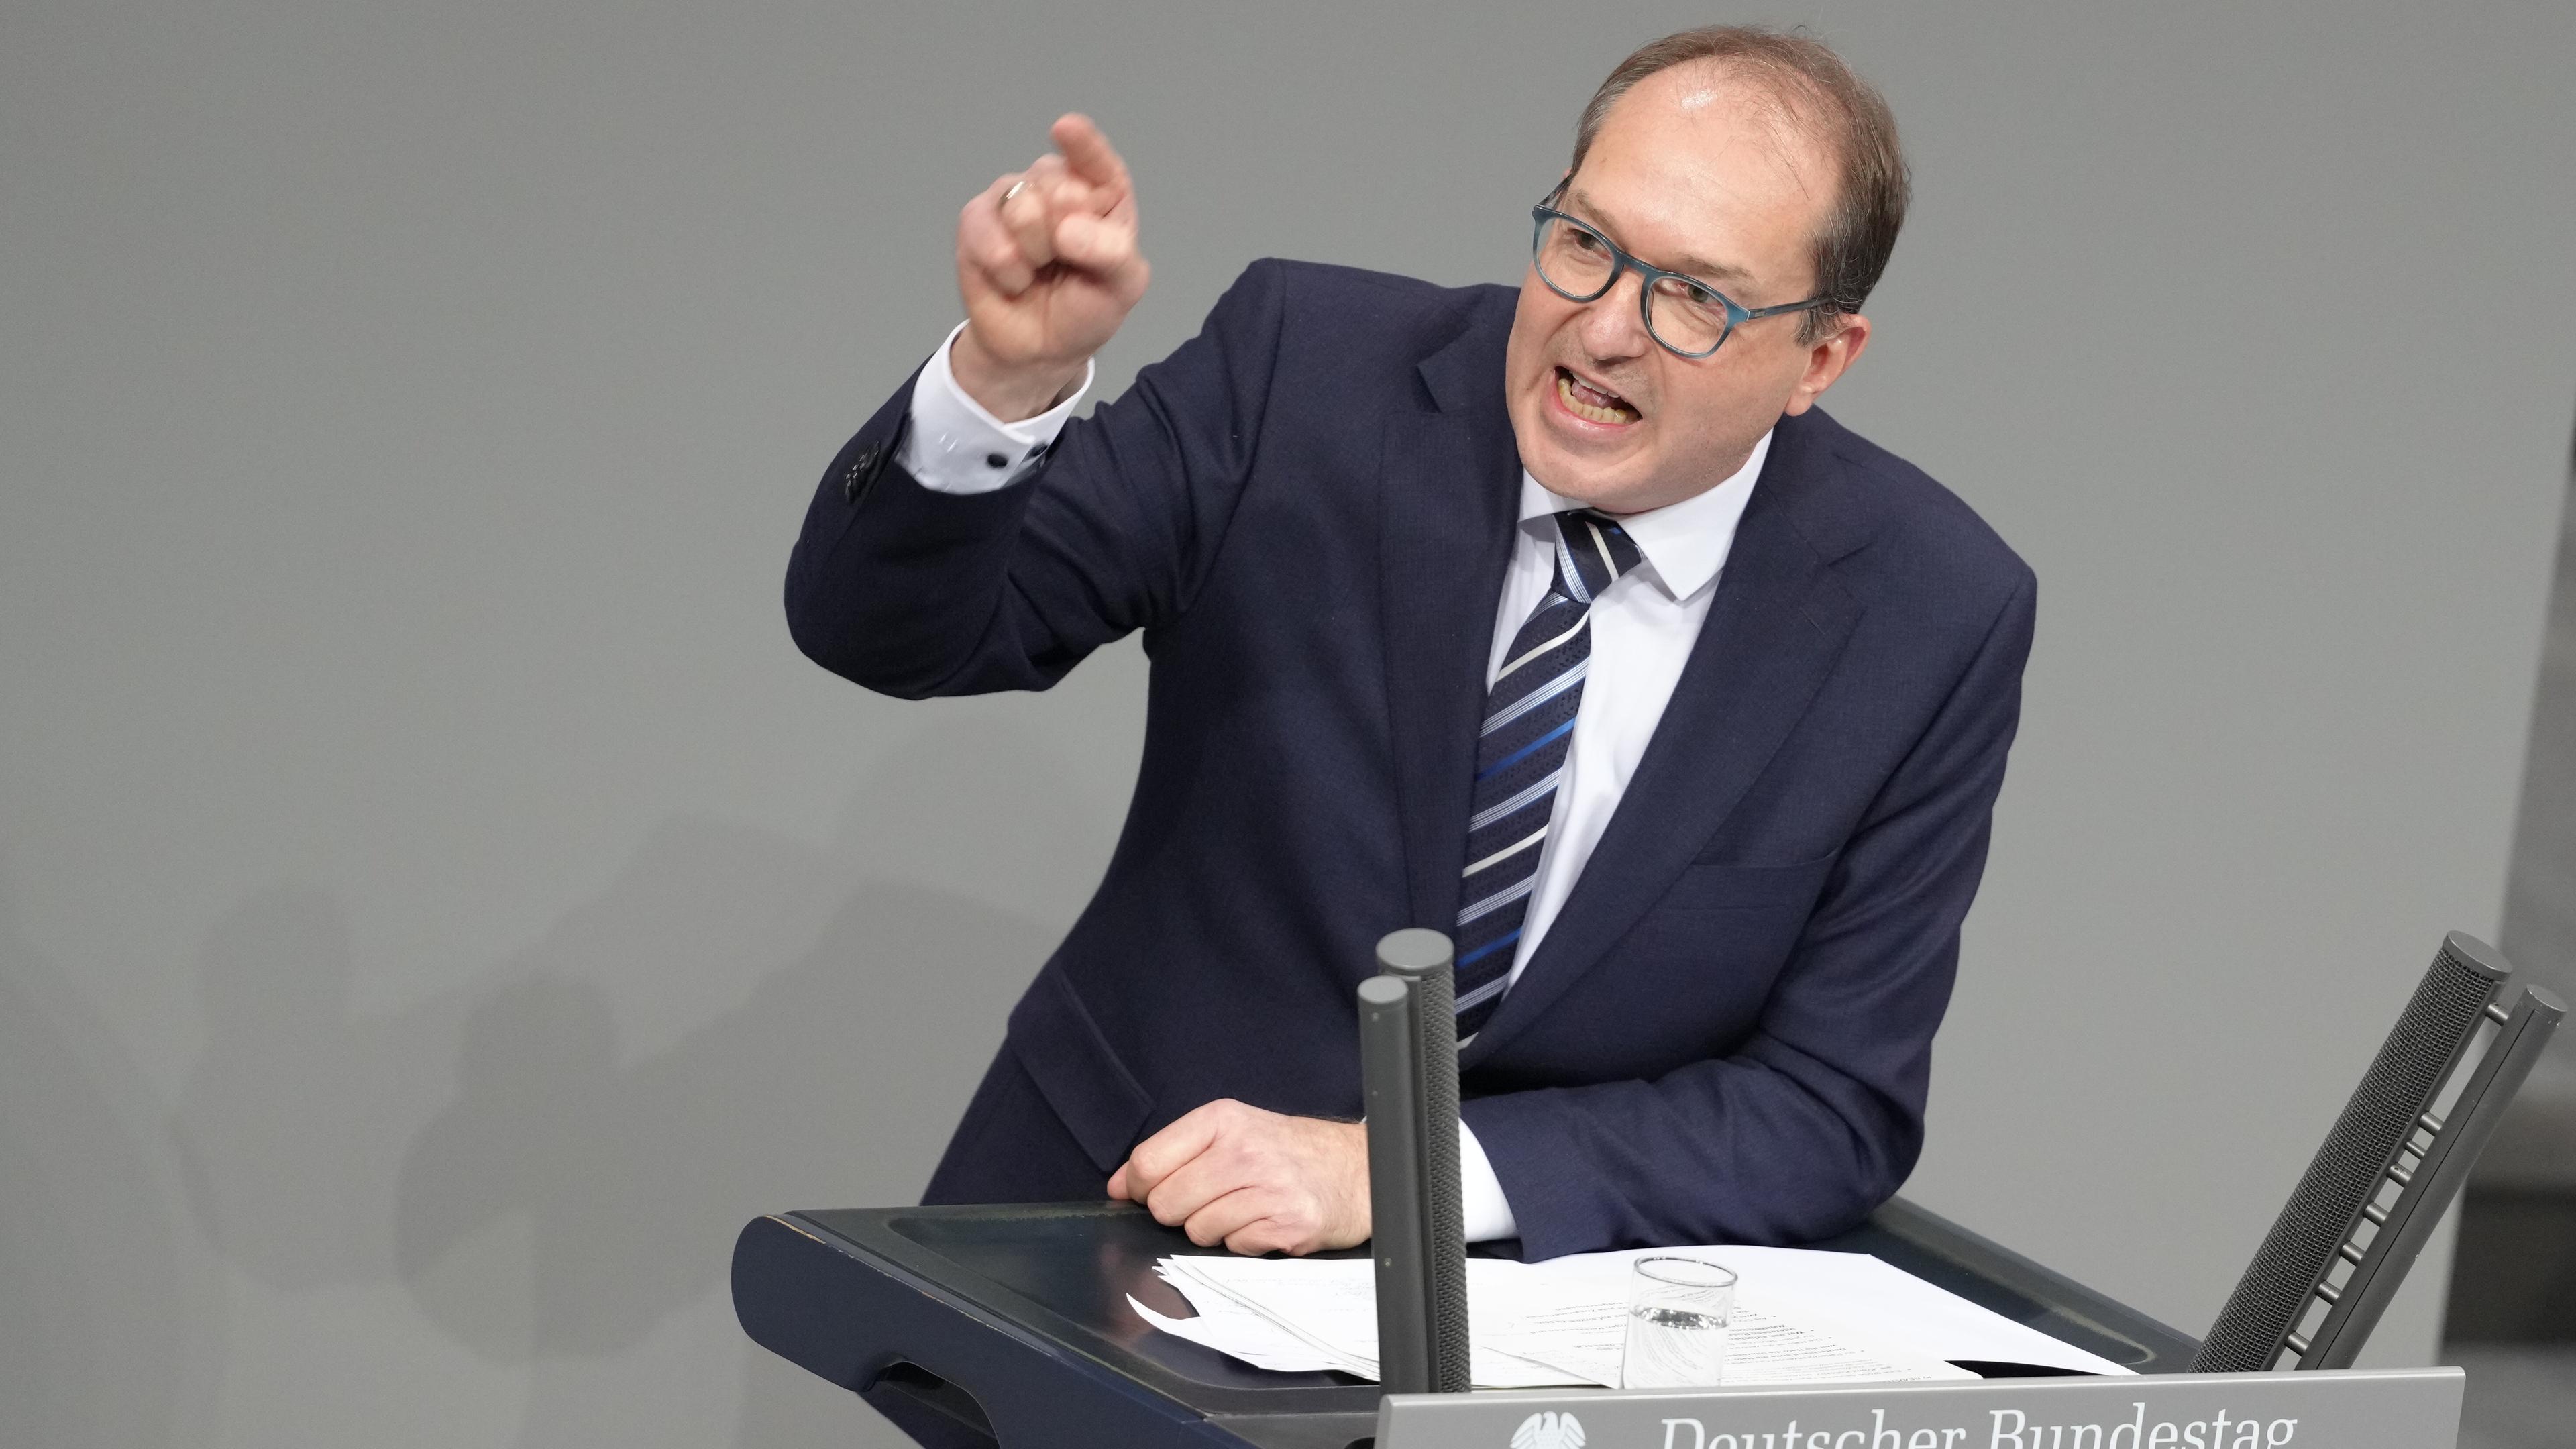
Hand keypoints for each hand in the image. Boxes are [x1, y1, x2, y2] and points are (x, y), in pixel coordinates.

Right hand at [952, 113, 1149, 420]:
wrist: (1039, 350)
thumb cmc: (1086, 310)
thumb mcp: (1121, 287)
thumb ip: (1111, 253)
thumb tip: (1067, 229)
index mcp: (1101, 195)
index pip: (1096, 161)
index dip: (1082, 145)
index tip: (1065, 129)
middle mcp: (1055, 186)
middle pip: (1056, 185)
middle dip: (1064, 236)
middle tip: (1065, 264)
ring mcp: (1013, 198)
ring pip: (1020, 206)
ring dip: (1034, 254)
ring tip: (1038, 272)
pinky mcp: (976, 220)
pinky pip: (985, 229)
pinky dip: (1004, 266)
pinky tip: (1012, 280)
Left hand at [1107, 1100, 1369, 1255]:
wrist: (1357, 1169)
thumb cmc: (1287, 1152)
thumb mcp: (1232, 1132)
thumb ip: (1174, 1154)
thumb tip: (1119, 1186)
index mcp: (1223, 1120)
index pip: (1148, 1162)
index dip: (1137, 1187)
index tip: (1147, 1193)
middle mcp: (1245, 1150)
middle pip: (1165, 1203)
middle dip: (1178, 1211)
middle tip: (1210, 1200)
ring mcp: (1268, 1189)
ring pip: (1196, 1231)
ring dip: (1212, 1229)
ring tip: (1243, 1209)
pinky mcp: (1287, 1225)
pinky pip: (1233, 1248)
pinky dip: (1244, 1242)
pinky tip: (1265, 1222)